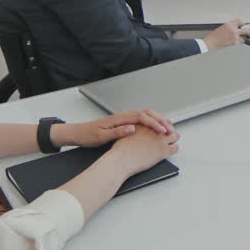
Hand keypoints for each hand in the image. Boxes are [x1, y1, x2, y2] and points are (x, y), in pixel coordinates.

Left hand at [56, 109, 173, 148]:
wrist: (78, 133)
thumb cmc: (89, 135)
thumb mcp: (101, 137)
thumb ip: (118, 132)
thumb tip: (132, 128)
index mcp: (119, 117)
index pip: (141, 116)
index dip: (154, 123)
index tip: (162, 130)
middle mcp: (123, 115)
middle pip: (147, 113)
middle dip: (160, 119)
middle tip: (171, 128)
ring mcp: (124, 117)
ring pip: (146, 114)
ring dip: (158, 119)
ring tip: (168, 127)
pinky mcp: (124, 121)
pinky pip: (142, 119)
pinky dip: (152, 121)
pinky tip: (156, 128)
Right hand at [108, 125, 180, 176]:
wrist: (121, 160)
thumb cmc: (120, 151)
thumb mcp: (124, 134)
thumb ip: (132, 130)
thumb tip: (134, 129)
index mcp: (145, 125)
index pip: (157, 120)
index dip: (161, 122)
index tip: (163, 124)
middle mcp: (154, 131)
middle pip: (167, 126)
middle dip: (169, 129)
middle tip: (170, 132)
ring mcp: (160, 141)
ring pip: (175, 136)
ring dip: (174, 137)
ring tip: (173, 140)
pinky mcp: (163, 151)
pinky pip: (175, 148)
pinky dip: (174, 149)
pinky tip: (172, 150)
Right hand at [204, 19, 249, 49]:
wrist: (209, 45)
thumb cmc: (213, 38)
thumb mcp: (221, 29)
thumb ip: (229, 28)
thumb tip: (236, 29)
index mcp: (229, 25)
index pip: (240, 21)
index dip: (242, 24)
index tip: (243, 25)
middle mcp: (233, 30)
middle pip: (247, 30)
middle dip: (249, 32)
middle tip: (249, 34)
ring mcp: (235, 38)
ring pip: (243, 39)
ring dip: (241, 40)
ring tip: (235, 42)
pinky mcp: (235, 45)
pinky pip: (239, 45)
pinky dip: (237, 45)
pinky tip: (233, 45)